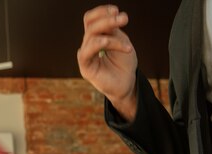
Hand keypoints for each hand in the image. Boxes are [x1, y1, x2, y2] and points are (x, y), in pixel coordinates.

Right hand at [77, 5, 137, 120]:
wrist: (126, 84)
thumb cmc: (123, 63)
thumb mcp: (121, 41)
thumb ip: (113, 31)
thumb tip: (110, 17)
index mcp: (95, 37)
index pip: (90, 19)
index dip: (101, 12)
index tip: (116, 10)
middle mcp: (88, 45)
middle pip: (90, 24)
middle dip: (108, 19)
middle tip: (124, 18)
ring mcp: (85, 55)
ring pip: (91, 35)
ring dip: (109, 30)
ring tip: (126, 35)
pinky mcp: (85, 67)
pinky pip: (88, 51)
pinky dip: (106, 44)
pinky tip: (122, 47)